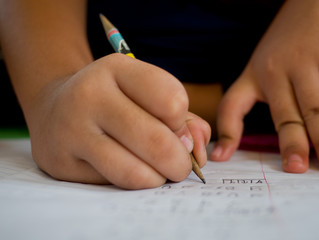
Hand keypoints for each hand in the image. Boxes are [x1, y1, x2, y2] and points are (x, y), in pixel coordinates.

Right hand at [27, 53, 209, 188]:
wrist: (54, 109)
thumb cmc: (114, 103)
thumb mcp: (145, 94)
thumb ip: (184, 118)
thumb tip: (196, 152)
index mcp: (117, 68)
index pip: (172, 101)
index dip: (182, 123)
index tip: (175, 129)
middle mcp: (90, 94)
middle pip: (158, 142)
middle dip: (180, 163)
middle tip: (180, 165)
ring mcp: (72, 130)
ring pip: (136, 172)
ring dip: (159, 179)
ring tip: (159, 173)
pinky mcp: (62, 163)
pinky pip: (114, 185)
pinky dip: (133, 184)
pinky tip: (131, 171)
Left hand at [211, 0, 318, 172]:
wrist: (314, 4)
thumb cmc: (285, 46)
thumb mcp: (260, 68)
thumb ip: (254, 99)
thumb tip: (247, 136)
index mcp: (253, 77)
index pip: (231, 106)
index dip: (226, 132)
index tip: (221, 157)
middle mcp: (275, 72)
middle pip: (283, 116)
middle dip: (291, 144)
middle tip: (296, 170)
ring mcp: (304, 64)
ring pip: (315, 108)